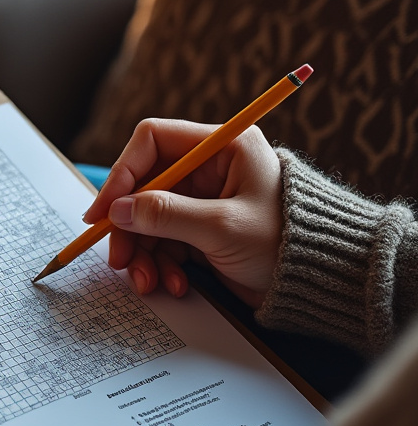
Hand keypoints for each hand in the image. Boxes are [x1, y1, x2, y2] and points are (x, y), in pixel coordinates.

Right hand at [81, 118, 283, 307]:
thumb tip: (116, 210)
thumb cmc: (286, 244)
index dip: (123, 172)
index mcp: (222, 146)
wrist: (322, 284)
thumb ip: (166, 215)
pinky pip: (163, 241)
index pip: (152, 141)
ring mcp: (203, 200)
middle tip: (118, 258)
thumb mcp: (222, 228)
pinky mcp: (200, 229)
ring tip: (149, 283)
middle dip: (129, 226)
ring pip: (148, 219)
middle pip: (143, 186)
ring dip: (142, 254)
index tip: (104, 210)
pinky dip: (160, 265)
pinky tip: (173, 284)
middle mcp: (209, 168)